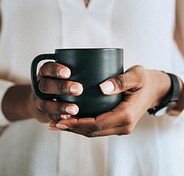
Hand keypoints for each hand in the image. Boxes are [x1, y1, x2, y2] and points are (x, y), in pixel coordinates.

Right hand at [2, 62, 82, 123]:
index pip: (47, 68)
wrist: (37, 100)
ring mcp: (39, 100)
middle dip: (62, 87)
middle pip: (47, 85)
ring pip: (46, 103)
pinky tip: (68, 118)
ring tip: (74, 109)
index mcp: (44, 74)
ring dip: (61, 106)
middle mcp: (39, 86)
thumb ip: (73, 73)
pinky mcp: (42, 113)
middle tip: (78, 89)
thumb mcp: (59, 76)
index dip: (56, 69)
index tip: (68, 72)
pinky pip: (49, 116)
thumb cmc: (55, 84)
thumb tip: (95, 71)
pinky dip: (58, 117)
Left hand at [50, 66, 171, 135]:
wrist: (154, 90)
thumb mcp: (136, 76)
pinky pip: (98, 128)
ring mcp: (121, 127)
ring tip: (58, 123)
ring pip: (94, 132)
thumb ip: (122, 81)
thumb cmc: (145, 81)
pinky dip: (83, 126)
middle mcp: (123, 126)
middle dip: (72, 128)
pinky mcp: (118, 124)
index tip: (61, 119)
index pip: (96, 124)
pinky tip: (73, 122)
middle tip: (54, 123)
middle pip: (92, 131)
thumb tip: (103, 87)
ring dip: (76, 129)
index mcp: (125, 116)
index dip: (77, 123)